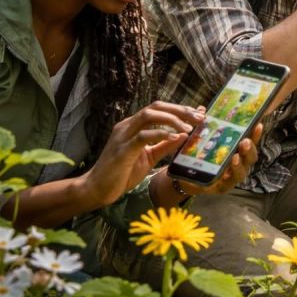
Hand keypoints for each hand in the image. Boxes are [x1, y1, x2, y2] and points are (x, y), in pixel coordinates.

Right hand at [79, 101, 204, 206]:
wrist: (97, 189)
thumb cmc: (122, 173)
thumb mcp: (149, 157)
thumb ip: (165, 146)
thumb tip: (184, 136)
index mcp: (133, 126)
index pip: (159, 109)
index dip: (180, 109)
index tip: (199, 114)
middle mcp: (127, 126)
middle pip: (156, 107)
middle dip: (180, 110)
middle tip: (199, 118)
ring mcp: (123, 136)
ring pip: (149, 116)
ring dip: (172, 119)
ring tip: (189, 128)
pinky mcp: (122, 150)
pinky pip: (142, 137)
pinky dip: (161, 134)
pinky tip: (176, 138)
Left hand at [181, 124, 261, 195]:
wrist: (184, 177)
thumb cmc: (196, 156)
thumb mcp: (198, 139)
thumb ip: (202, 126)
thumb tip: (202, 109)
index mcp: (235, 149)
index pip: (249, 140)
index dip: (255, 134)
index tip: (258, 124)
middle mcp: (238, 162)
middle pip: (251, 156)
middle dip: (250, 148)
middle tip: (244, 142)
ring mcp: (232, 176)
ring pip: (244, 170)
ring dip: (241, 163)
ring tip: (235, 157)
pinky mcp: (224, 187)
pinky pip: (231, 182)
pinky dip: (231, 176)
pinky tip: (227, 172)